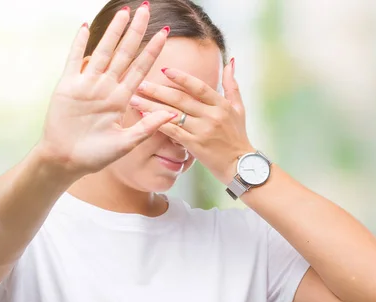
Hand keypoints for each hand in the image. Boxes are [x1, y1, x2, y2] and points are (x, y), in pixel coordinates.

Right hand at [38, 5, 175, 178]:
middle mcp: (106, 87)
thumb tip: (172, 114)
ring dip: (113, 31)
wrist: (67, 161)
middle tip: (146, 8)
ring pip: (103, 51)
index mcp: (122, 99)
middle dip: (135, 31)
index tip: (165, 32)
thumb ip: (147, 126)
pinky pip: (74, 60)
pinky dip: (79, 44)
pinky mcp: (68, 86)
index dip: (152, 50)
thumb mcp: (126, 143)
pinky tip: (85, 27)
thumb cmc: (96, 155)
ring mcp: (87, 84)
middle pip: (124, 53)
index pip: (141, 68)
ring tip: (123, 12)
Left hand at [128, 58, 253, 183]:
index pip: (199, 87)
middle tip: (140, 84)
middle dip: (158, 90)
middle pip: (181, 99)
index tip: (164, 70)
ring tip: (134, 99)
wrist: (241, 166)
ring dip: (151, 107)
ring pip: (173, 115)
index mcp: (222, 105)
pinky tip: (144, 118)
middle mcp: (212, 116)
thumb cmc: (238, 136)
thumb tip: (230, 61)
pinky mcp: (195, 146)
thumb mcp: (239, 108)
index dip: (181, 78)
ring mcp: (203, 131)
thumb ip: (232, 85)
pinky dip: (157, 124)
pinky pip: (173, 132)